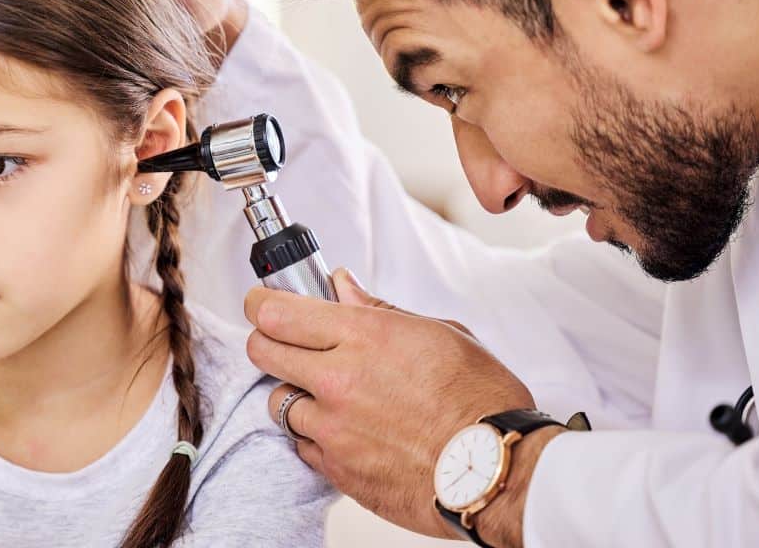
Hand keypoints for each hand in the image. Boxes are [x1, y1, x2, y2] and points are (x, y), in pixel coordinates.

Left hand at [245, 269, 555, 547]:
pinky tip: (344, 428)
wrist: (497, 471)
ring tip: (327, 392)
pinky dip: (313, 434)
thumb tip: (342, 286)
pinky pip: (301, 444)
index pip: (277, 311)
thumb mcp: (439, 333)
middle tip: (282, 340)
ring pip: (277, 400)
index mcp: (364, 336)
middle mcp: (339, 380)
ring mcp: (333, 428)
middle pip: (262, 350)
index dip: (261, 303)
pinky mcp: (337, 470)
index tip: (261, 302)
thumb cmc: (481, 401)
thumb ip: (379, 309)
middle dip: (267, 340)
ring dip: (293, 392)